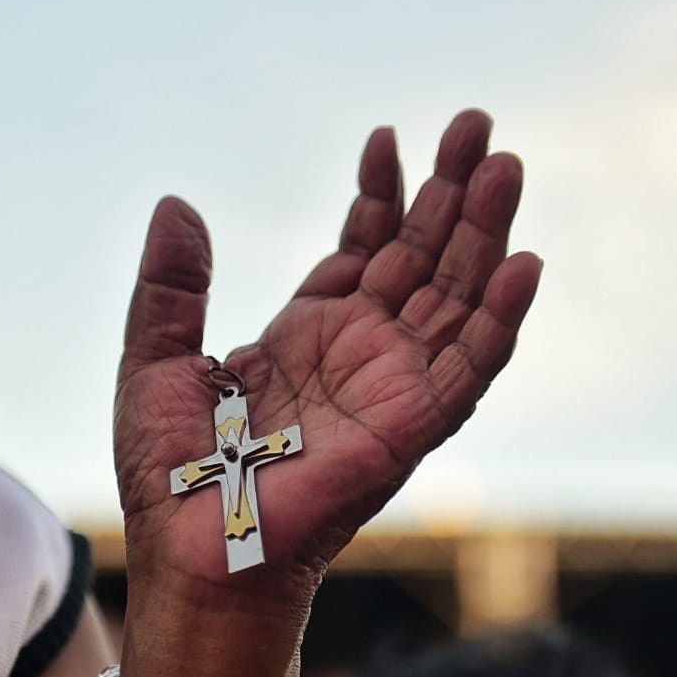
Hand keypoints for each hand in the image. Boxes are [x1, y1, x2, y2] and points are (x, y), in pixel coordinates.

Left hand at [115, 110, 541, 603]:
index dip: (379, 193)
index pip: (364, 248)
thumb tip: (177, 204)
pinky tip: (522, 261)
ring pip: (458, 297)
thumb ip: (171, 286)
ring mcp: (391, 390)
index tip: (385, 137)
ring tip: (504, 162)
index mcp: (308, 336)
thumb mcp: (155, 361)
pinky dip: (499, 318)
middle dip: (450, 191)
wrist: (191, 554)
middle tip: (477, 122)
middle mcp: (360, 356)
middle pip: (424, 257)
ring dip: (485, 232)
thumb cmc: (171, 479)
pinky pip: (469, 368)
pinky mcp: (410, 429)